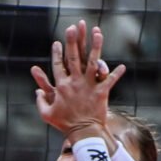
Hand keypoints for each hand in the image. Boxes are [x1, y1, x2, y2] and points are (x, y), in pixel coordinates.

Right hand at [29, 22, 124, 140]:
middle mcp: (75, 83)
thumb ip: (40, 101)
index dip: (56, 53)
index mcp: (61, 87)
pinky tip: (123, 66)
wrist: (83, 132)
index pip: (57, 66)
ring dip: (96, 47)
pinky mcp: (101, 92)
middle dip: (72, 41)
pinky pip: (110, 80)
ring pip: (93, 62)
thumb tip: (36, 92)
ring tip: (98, 34)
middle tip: (72, 28)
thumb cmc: (64, 124)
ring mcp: (89, 86)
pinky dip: (117, 73)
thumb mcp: (47, 115)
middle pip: (73, 58)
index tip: (57, 42)